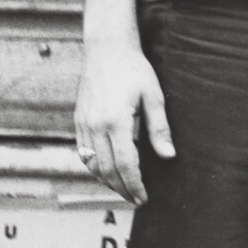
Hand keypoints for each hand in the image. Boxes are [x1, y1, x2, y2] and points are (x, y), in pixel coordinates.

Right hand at [74, 38, 173, 203]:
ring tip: (123, 188)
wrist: (106, 49)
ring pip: (92, 165)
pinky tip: (106, 171)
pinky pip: (83, 153)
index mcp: (116, 121)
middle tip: (136, 199)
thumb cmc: (134, 69)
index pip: (125, 165)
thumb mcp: (153, 95)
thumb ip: (159, 127)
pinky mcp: (78, 121)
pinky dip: (94, 167)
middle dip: (122, 189)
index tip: (144, 198)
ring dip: (106, 181)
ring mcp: (84, 124)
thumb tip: (168, 155)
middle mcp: (96, 126)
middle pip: (106, 170)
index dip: (134, 185)